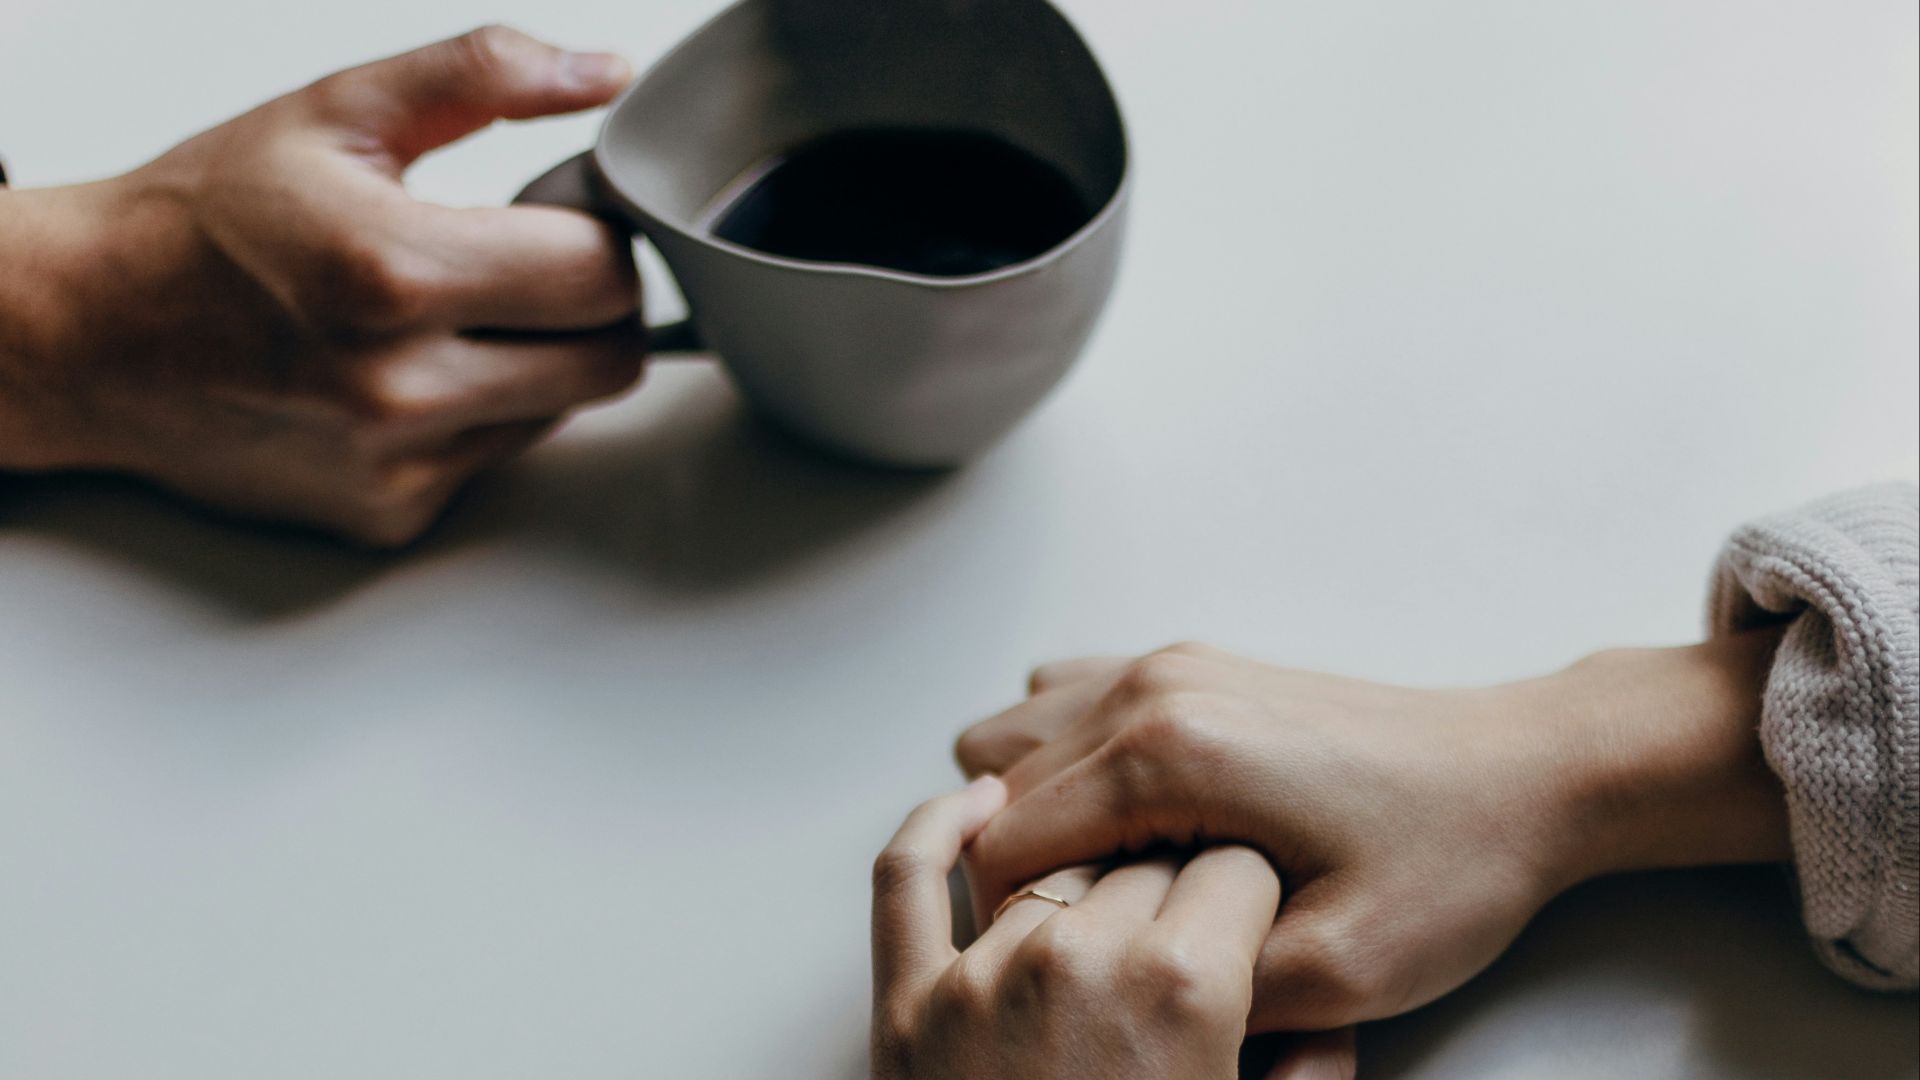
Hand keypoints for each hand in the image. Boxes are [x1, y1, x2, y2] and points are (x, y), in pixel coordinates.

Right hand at [0, 26, 641, 544]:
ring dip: (534, 363)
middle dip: (590, 306)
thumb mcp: (335, 114)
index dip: (601, 238)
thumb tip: (600, 73)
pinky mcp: (387, 514)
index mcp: (396, 273)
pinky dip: (476, 416)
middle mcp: (400, 387)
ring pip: (559, 412)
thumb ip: (480, 77)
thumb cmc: (198, 222)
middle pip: (608, 361)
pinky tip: (405, 376)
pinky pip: (494, 459)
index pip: (602, 275)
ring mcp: (396, 463)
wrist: (85, 332)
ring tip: (445, 317)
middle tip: (528, 267)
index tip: (565, 219)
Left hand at [871, 777, 1280, 1079]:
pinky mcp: (905, 1005)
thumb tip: (1322, 1011)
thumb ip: (1311, 1067)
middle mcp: (1079, 957)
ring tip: (1116, 922)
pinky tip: (981, 805)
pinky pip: (906, 876)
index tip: (1250, 917)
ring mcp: (980, 974)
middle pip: (1149, 860)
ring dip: (1090, 885)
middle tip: (1190, 939)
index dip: (1251, 894)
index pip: (1237, 867)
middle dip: (1178, 892)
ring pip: (1055, 866)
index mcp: (1184, 989)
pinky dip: (937, 826)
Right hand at [957, 634, 1788, 1032]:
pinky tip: (1132, 820)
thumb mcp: (1339, 972)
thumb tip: (1122, 1003)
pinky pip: (1068, 703)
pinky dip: (1068, 763)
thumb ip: (1204, 992)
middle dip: (1031, 878)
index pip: (1003, 848)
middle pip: (998, 792)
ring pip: (1019, 741)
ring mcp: (1169, 665)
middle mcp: (1151, 689)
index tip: (1086, 972)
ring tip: (1119, 882)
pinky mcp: (1192, 667)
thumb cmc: (1450, 865)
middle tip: (1111, 940)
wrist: (1530, 770)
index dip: (1023, 931)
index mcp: (1168, 755)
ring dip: (1040, 817)